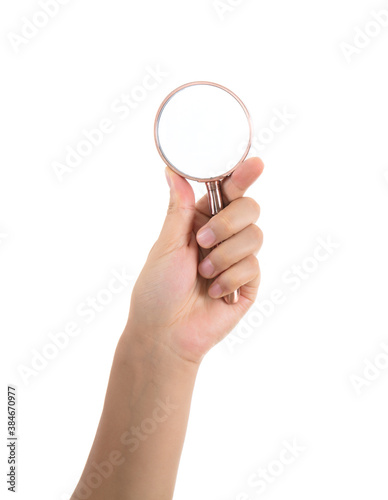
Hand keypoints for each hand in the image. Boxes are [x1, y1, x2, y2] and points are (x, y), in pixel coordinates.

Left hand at [126, 157, 263, 364]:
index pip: (228, 192)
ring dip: (225, 257)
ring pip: (255, 236)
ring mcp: (237, 260)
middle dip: (227, 224)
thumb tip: (172, 171)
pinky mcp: (248, 284)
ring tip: (204, 275)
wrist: (166, 333)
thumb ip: (178, 209)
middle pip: (249, 209)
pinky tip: (214, 293)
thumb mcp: (166, 244)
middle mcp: (223, 237)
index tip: (254, 165)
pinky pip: (254, 266)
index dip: (242, 176)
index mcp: (201, 222)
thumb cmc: (157, 289)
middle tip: (203, 242)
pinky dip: (230, 279)